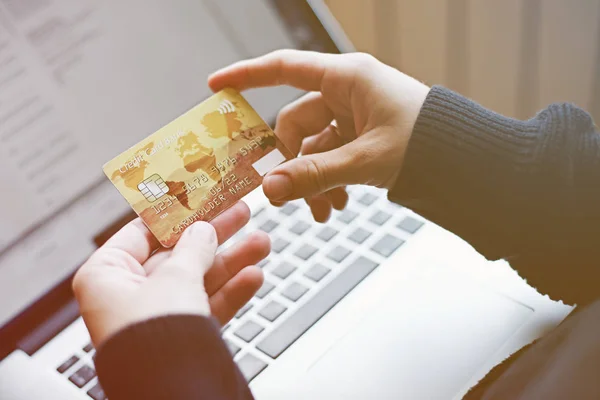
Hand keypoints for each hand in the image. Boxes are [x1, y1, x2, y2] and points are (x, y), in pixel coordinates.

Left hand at [73, 201, 267, 346]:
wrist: (172, 394)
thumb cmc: (153, 339)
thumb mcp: (176, 278)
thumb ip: (193, 248)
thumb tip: (204, 229)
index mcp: (107, 274)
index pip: (144, 231)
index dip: (178, 212)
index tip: (204, 195)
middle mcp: (128, 294)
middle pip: (178, 252)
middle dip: (215, 234)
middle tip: (241, 212)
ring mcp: (156, 316)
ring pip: (199, 278)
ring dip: (232, 261)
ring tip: (262, 242)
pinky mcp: (179, 335)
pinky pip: (206, 305)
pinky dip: (230, 292)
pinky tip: (254, 276)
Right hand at [209, 50, 429, 221]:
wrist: (469, 162)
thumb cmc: (429, 143)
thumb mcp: (367, 159)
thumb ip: (316, 175)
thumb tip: (271, 190)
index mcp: (348, 78)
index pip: (286, 68)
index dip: (247, 75)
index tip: (216, 87)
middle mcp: (348, 92)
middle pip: (296, 123)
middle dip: (291, 163)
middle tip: (287, 198)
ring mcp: (355, 115)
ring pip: (313, 147)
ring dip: (312, 181)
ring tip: (324, 213)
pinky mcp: (363, 136)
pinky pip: (332, 157)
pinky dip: (329, 181)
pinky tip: (338, 204)